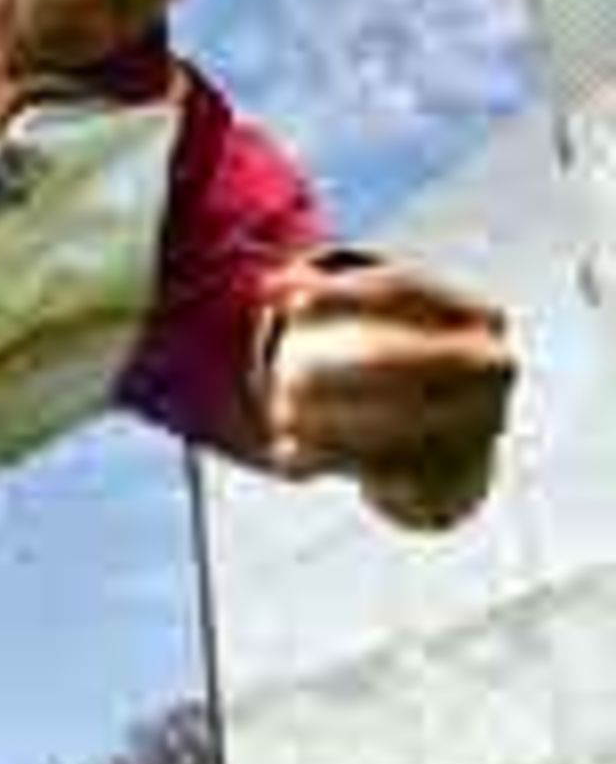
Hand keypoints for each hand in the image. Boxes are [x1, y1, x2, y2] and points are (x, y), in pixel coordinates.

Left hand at [260, 255, 515, 529]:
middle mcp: (495, 371)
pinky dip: (334, 461)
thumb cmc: (407, 358)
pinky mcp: (458, 478)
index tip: (290, 304)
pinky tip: (289, 454)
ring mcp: (483, 427)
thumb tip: (270, 285)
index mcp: (482, 317)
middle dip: (346, 372)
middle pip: (417, 363)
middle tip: (289, 379)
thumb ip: (325, 297)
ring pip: (404, 427)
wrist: (455, 439)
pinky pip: (391, 472)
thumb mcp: (379, 321)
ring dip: (332, 424)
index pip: (407, 290)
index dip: (344, 294)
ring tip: (279, 415)